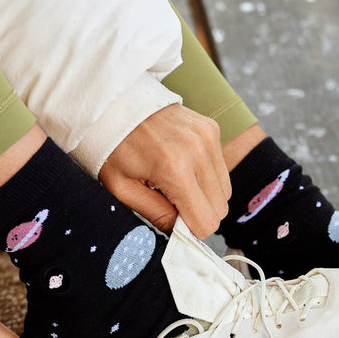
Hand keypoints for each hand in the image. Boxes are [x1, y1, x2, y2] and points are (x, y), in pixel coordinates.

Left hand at [99, 105, 231, 237]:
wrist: (114, 104)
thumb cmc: (113, 148)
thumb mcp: (122, 189)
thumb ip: (156, 215)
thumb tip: (181, 234)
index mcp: (175, 171)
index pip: (207, 222)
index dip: (190, 229)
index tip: (173, 220)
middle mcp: (199, 152)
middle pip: (221, 208)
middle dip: (199, 212)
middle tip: (172, 201)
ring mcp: (208, 137)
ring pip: (225, 189)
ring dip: (204, 193)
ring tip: (176, 182)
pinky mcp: (211, 128)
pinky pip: (221, 167)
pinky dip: (205, 173)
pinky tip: (182, 164)